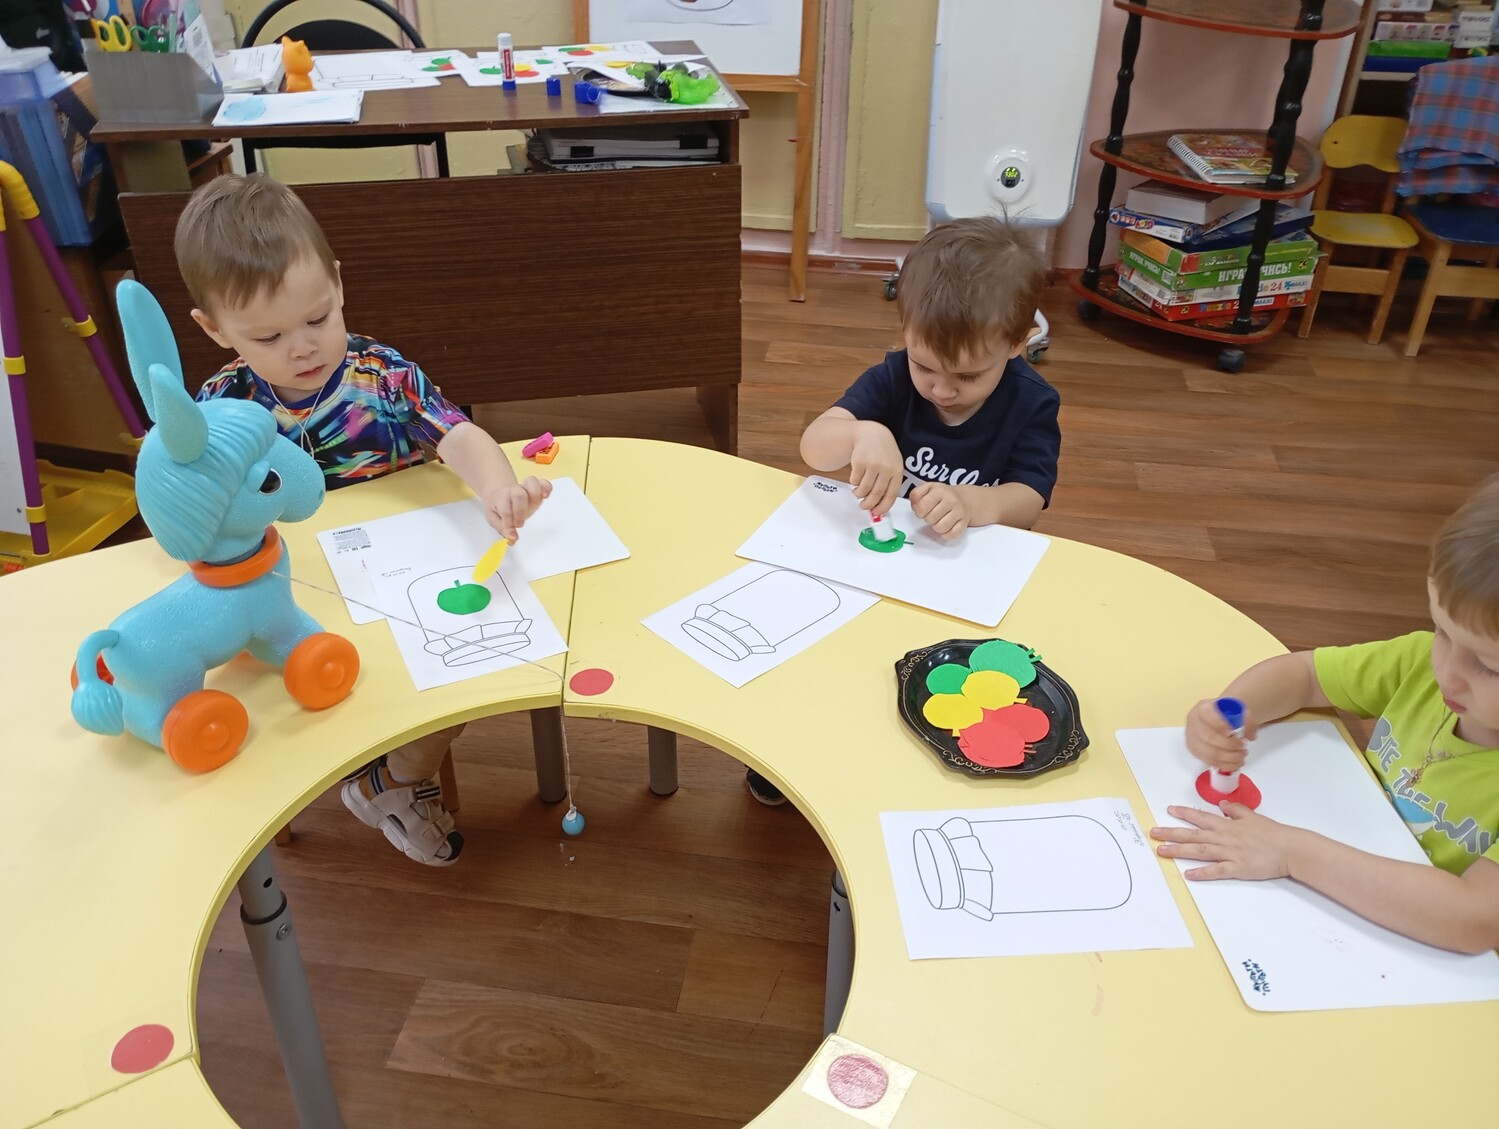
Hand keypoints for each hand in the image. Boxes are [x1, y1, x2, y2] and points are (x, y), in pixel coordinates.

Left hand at [482, 476, 551, 541]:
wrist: (498, 494)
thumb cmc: (497, 507)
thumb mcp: (494, 519)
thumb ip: (503, 529)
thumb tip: (512, 538)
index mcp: (501, 498)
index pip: (506, 510)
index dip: (508, 523)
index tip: (511, 534)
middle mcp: (514, 491)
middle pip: (519, 494)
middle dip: (520, 511)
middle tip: (518, 523)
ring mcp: (526, 489)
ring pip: (531, 483)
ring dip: (534, 495)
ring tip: (533, 507)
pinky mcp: (537, 489)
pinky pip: (544, 483)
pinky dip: (547, 488)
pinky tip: (545, 496)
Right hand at [848, 422, 903, 516]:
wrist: (871, 434)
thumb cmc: (882, 453)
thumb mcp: (892, 464)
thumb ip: (888, 482)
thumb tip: (880, 504)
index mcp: (897, 471)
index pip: (891, 495)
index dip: (883, 506)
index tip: (877, 513)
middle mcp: (886, 468)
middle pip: (876, 494)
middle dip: (868, 504)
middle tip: (863, 507)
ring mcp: (873, 465)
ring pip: (864, 489)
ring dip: (859, 494)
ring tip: (857, 493)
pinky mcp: (860, 462)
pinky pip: (855, 481)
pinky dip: (854, 483)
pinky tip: (856, 478)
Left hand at [909, 482, 968, 538]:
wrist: (964, 498)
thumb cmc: (942, 495)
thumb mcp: (928, 488)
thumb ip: (916, 494)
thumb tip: (914, 506)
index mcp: (940, 490)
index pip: (922, 507)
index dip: (919, 512)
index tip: (922, 510)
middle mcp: (951, 500)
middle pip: (931, 519)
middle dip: (928, 519)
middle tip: (931, 514)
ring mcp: (959, 512)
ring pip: (941, 528)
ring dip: (936, 527)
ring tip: (938, 520)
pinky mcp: (964, 522)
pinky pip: (953, 534)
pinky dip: (947, 534)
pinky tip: (946, 527)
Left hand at [1151, 802, 1297, 880]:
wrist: (1290, 848)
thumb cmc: (1273, 833)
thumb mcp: (1253, 816)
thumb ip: (1237, 810)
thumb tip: (1224, 805)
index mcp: (1228, 825)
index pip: (1201, 817)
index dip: (1184, 813)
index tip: (1169, 810)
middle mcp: (1225, 838)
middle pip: (1194, 834)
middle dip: (1172, 833)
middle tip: (1154, 833)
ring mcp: (1230, 853)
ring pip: (1199, 850)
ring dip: (1179, 850)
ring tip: (1161, 850)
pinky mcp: (1237, 868)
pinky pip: (1216, 871)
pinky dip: (1202, 872)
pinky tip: (1188, 874)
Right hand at [1184, 697, 1257, 771]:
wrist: (1215, 717)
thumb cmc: (1226, 714)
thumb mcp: (1239, 709)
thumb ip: (1248, 720)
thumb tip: (1251, 737)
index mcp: (1203, 709)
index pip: (1207, 715)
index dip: (1219, 724)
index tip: (1232, 732)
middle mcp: (1194, 723)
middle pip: (1209, 737)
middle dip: (1229, 745)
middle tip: (1243, 747)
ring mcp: (1193, 738)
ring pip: (1210, 752)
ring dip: (1229, 757)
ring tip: (1242, 756)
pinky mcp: (1195, 751)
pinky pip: (1210, 761)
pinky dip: (1226, 765)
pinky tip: (1236, 763)